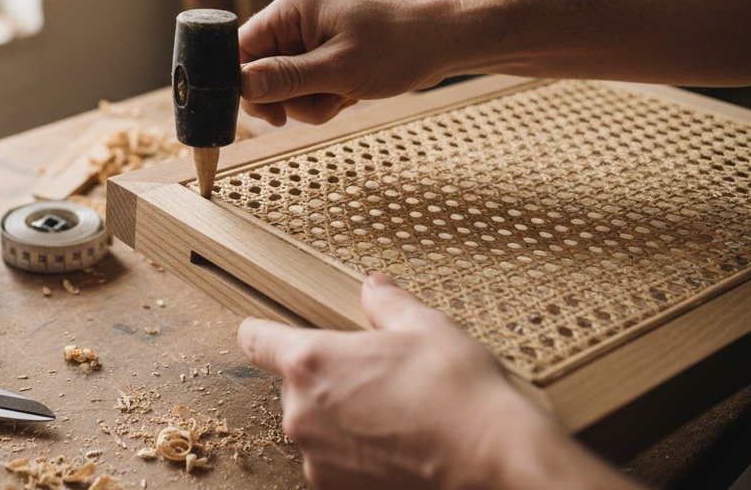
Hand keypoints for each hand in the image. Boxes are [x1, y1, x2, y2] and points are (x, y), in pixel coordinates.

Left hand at [238, 273, 639, 489]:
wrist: (494, 463)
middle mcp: (300, 413)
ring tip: (394, 413)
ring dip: (340, 418)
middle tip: (375, 376)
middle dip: (326, 378)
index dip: (263, 332)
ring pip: (315, 425)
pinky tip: (397, 443)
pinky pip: (334, 461)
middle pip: (293, 385)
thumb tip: (374, 286)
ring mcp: (317, 458)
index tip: (270, 332)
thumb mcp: (425, 327)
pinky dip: (355, 453)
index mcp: (311, 361)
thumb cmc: (459, 392)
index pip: (255, 340)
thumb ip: (387, 304)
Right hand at [239, 0, 456, 125]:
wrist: (444, 42)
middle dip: (287, 97)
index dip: (243, 82)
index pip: (241, 47)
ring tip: (342, 98)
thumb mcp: (339, 69)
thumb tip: (241, 85)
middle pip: (262, 71)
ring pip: (285, 85)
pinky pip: (306, 86)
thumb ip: (287, 78)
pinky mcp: (326, 54)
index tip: (264, 112)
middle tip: (318, 104)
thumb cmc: (398, 46)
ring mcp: (311, 37)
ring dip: (309, 103)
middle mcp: (296, 19)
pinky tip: (348, 96)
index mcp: (291, 9)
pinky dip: (323, 99)